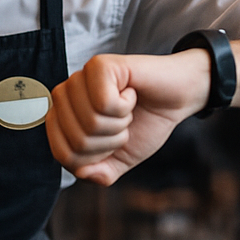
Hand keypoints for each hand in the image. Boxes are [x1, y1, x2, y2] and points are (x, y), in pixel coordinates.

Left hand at [45, 50, 210, 186]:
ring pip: (90, 122)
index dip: (94, 158)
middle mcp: (66, 96)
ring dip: (120, 124)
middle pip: (76, 142)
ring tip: (127, 108)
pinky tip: (130, 93)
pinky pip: (103, 103)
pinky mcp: (99, 65)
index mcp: (64, 119)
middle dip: (110, 142)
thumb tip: (83, 173)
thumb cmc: (147, 122)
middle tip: (124, 122)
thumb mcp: (120, 159)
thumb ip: (99, 173)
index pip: (62, 154)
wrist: (177, 99)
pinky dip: (125, 106)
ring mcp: (80, 78)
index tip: (112, 141)